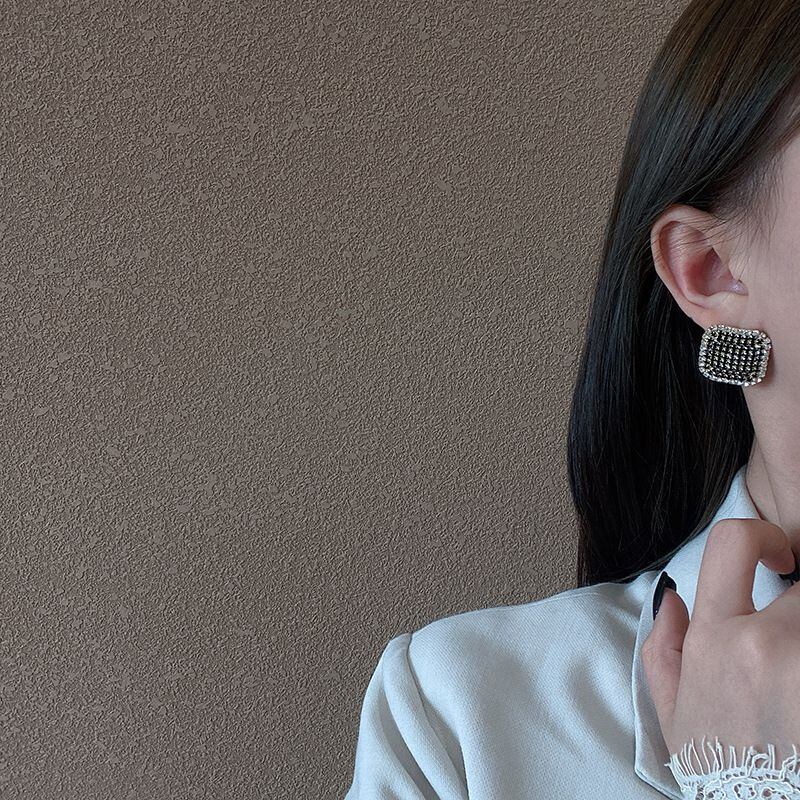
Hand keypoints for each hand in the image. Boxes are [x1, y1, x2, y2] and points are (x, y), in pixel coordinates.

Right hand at [642, 517, 799, 761]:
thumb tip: (672, 598)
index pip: (733, 544)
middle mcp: (768, 645)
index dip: (760, 535)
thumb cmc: (724, 772)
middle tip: (795, 621)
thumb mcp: (672, 712)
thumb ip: (661, 646)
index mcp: (717, 639)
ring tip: (797, 662)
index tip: (777, 556)